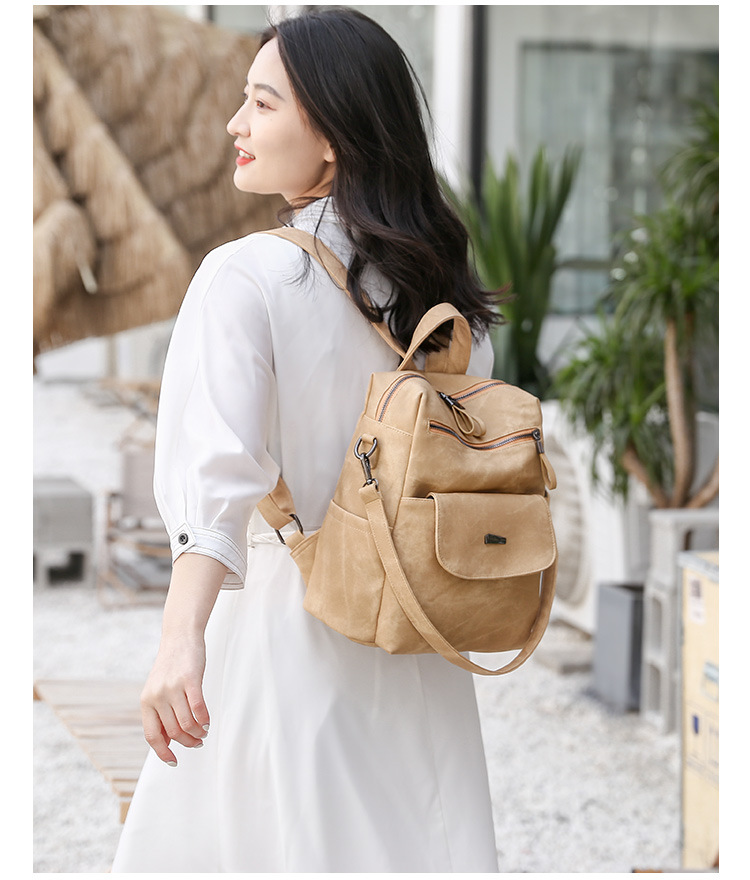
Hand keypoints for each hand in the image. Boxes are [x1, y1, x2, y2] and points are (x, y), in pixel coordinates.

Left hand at [140, 632, 210, 765]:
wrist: (180, 637)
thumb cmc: (171, 666)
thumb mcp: (158, 690)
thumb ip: (160, 713)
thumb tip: (167, 742)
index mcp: (146, 701)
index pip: (152, 735)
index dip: (163, 752)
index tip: (174, 761)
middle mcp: (157, 695)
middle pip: (173, 731)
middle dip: (188, 742)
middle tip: (198, 742)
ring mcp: (173, 687)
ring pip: (186, 723)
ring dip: (198, 732)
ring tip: (204, 732)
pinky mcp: (190, 679)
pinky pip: (198, 707)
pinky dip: (204, 719)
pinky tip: (207, 722)